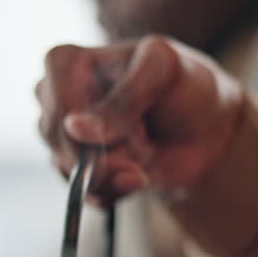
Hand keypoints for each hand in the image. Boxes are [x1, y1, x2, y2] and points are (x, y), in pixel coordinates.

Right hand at [36, 35, 246, 197]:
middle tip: (146, 137)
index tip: (134, 124)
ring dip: (118, 171)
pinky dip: (116, 190)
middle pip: (63, 142)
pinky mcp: (77, 170)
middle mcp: (54, 99)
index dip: (96, 126)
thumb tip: (74, 128)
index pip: (61, 106)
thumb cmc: (184, 84)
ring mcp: (63, 138)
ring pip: (72, 171)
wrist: (204, 128)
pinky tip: (139, 175)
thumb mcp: (163, 72)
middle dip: (112, 151)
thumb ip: (123, 99)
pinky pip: (83, 194)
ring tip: (146, 151)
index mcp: (65, 62)